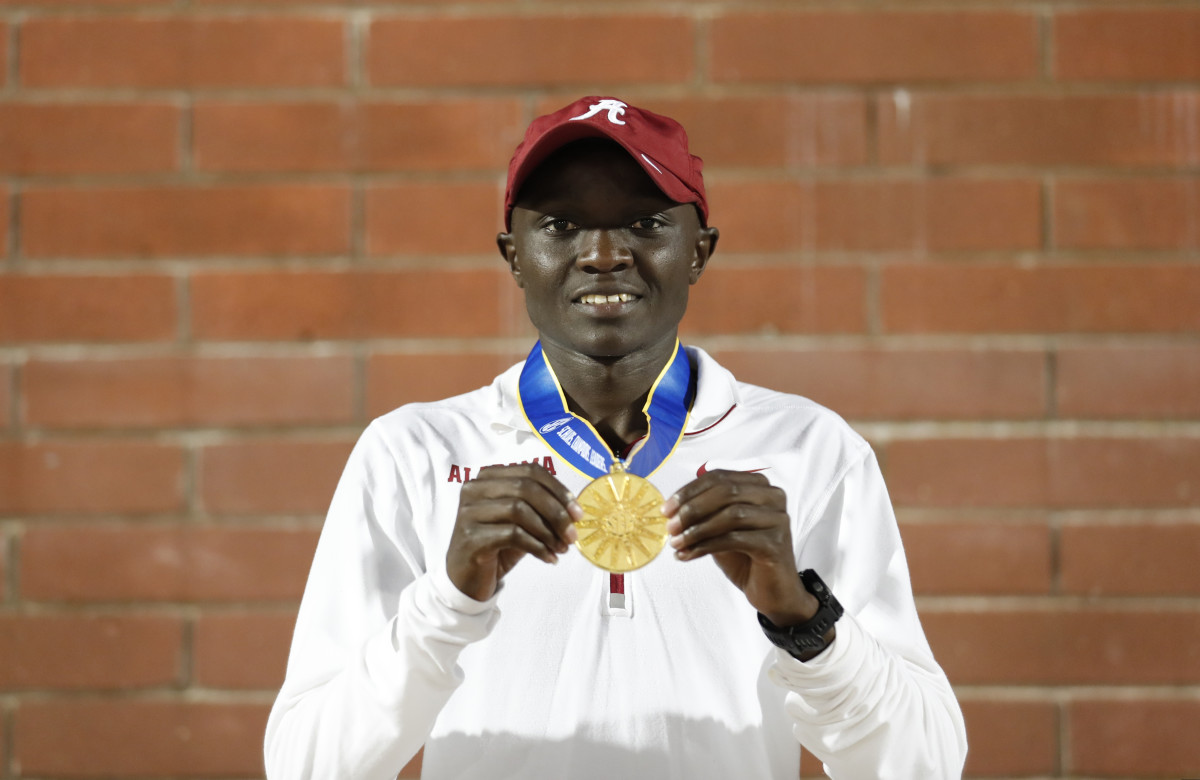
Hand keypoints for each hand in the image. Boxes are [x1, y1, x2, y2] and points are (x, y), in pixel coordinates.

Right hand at [447, 463, 582, 601]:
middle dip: (556, 512)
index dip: (558, 490)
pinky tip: (548, 558)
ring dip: (548, 531)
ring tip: (561, 548)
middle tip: (572, 534)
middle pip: (525, 488)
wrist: (466, 580)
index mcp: (487, 478)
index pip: (530, 472)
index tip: (577, 513)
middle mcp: (474, 489)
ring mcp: (468, 512)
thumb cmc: (497, 547)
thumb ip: (541, 510)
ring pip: (519, 510)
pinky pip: (512, 534)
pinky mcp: (470, 537)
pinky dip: (537, 546)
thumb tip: (574, 510)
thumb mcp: (521, 523)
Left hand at [663, 470, 816, 626]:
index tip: (667, 509)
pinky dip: (706, 546)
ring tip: (677, 543)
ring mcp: (778, 519)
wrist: (773, 592)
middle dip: (692, 508)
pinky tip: (689, 555)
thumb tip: (671, 510)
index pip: (719, 477)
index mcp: (759, 486)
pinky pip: (734, 538)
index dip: (689, 491)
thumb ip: (703, 514)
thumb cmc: (746, 558)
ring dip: (697, 529)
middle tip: (670, 526)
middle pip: (726, 491)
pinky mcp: (775, 543)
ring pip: (731, 514)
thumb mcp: (720, 530)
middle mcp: (773, 497)